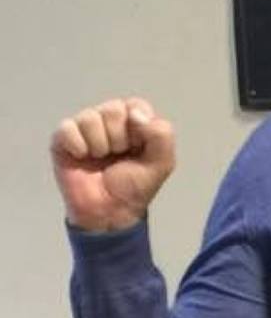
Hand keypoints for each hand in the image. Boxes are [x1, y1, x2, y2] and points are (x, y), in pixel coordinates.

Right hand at [50, 98, 175, 232]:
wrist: (110, 212)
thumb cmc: (135, 185)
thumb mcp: (162, 162)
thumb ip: (161, 134)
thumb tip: (135, 113)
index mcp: (134, 120)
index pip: (136, 105)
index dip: (138, 129)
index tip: (138, 148)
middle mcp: (108, 118)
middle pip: (112, 110)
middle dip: (119, 139)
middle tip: (118, 156)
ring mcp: (84, 128)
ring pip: (90, 118)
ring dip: (99, 145)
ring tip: (101, 159)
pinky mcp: (62, 140)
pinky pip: (67, 129)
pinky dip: (78, 146)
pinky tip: (83, 157)